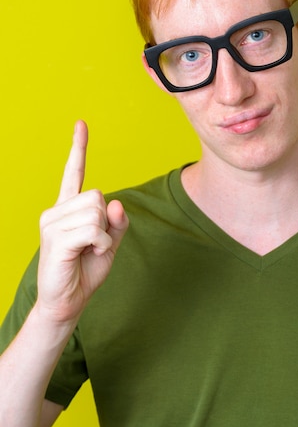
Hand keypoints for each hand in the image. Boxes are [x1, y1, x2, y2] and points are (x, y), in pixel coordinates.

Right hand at [37, 121, 128, 323]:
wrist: (68, 301)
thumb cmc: (86, 270)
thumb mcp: (110, 243)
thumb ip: (117, 222)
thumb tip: (116, 203)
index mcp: (68, 208)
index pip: (73, 172)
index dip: (78, 148)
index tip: (81, 124)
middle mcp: (56, 211)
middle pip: (98, 195)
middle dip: (105, 221)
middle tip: (94, 243)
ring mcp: (52, 223)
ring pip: (96, 211)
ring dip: (103, 235)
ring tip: (88, 250)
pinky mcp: (55, 239)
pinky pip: (93, 229)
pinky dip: (100, 244)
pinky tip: (87, 254)